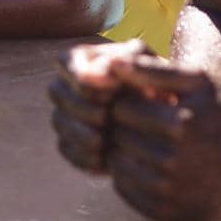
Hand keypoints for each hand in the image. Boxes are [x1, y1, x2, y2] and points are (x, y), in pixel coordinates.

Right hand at [49, 39, 148, 172]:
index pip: (65, 62)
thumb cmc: (154, 82)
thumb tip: (98, 71)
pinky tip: (99, 161)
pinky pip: (66, 149)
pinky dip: (81, 155)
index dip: (82, 75)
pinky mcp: (71, 142)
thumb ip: (126, 60)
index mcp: (80, 59)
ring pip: (59, 121)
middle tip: (103, 116)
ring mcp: (66, 114)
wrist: (163, 115)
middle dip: (79, 105)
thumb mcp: (146, 64)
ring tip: (100, 140)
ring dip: (77, 132)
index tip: (113, 88)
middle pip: (57, 92)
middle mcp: (67, 85)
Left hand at [102, 55, 220, 220]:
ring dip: (123, 151)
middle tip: (142, 125)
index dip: (126, 103)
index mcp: (179, 123)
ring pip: (115, 163)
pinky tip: (148, 165)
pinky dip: (128, 175)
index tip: (140, 103)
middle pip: (116, 136)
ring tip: (145, 143)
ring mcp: (166, 189)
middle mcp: (171, 160)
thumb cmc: (218, 117)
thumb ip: (152, 69)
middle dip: (124, 127)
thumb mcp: (196, 83)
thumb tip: (111, 61)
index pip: (120, 108)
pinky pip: (123, 188)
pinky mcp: (162, 211)